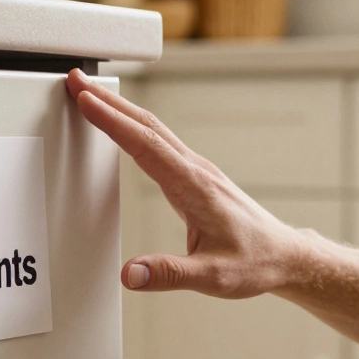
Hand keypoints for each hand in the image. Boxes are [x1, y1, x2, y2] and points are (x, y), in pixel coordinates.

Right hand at [65, 68, 314, 297]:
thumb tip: (130, 274)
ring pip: (153, 129)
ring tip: (90, 96)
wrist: (283, 256)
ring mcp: (197, 170)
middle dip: (108, 101)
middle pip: (146, 125)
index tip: (85, 100)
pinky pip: (160, 141)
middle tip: (76, 81)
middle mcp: (196, 171)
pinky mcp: (197, 176)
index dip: (112, 121)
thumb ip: (169, 274)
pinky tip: (123, 126)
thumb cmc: (254, 263)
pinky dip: (134, 126)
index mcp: (194, 187)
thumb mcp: (212, 278)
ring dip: (120, 109)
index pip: (145, 145)